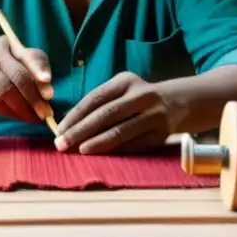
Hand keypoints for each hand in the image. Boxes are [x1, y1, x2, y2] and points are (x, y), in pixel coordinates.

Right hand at [0, 36, 53, 123]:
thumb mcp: (11, 60)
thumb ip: (31, 70)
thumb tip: (47, 94)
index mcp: (6, 44)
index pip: (27, 55)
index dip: (39, 67)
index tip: (48, 80)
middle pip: (19, 76)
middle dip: (35, 98)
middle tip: (46, 113)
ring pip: (6, 93)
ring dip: (23, 110)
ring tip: (33, 118)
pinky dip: (9, 112)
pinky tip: (18, 116)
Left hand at [55, 73, 178, 154]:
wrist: (176, 103)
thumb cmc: (136, 98)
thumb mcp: (121, 90)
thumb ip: (99, 103)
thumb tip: (68, 127)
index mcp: (126, 81)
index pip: (96, 98)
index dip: (76, 115)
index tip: (59, 130)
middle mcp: (142, 95)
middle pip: (106, 115)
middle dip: (81, 131)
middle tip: (62, 144)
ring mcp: (154, 115)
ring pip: (121, 131)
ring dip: (97, 143)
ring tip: (80, 151)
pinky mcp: (160, 134)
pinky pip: (133, 145)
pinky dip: (115, 151)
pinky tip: (101, 156)